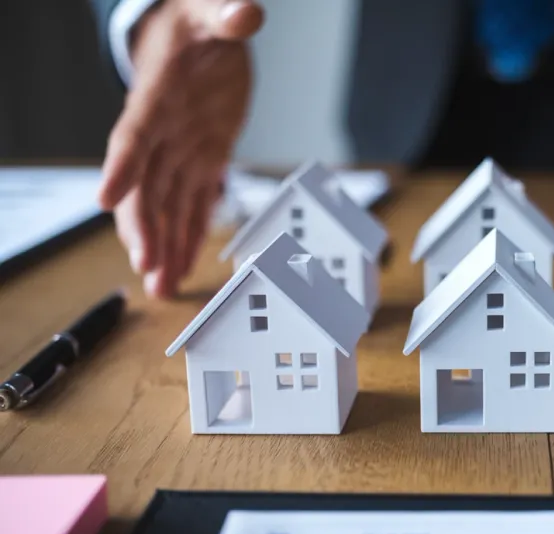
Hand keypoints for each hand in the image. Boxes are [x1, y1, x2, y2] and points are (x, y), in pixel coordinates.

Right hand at [100, 0, 263, 297]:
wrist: (198, 32)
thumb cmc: (196, 20)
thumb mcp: (211, 11)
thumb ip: (225, 15)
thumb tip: (245, 14)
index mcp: (156, 96)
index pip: (134, 135)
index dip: (121, 167)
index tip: (106, 200)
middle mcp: (163, 131)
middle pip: (146, 185)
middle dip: (144, 226)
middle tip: (144, 264)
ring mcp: (181, 149)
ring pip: (166, 204)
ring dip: (163, 243)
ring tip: (161, 284)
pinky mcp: (205, 158)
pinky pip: (194, 203)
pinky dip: (189, 235)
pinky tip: (183, 267)